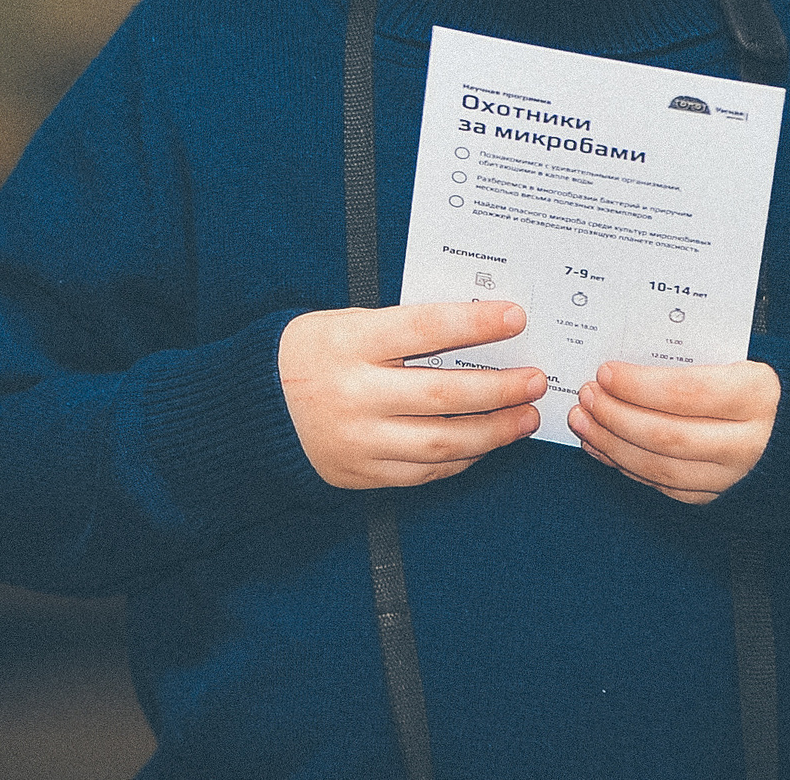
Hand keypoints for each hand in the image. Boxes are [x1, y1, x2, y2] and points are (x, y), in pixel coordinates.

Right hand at [278, 301, 544, 488]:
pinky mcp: (362, 473)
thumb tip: (474, 328)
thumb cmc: (309, 353)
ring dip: (493, 431)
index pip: (425, 329)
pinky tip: (485, 443)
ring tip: (525, 418)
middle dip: (500, 388)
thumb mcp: (343, 323)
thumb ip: (400, 329)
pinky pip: (425, 472)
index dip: (475, 323)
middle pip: (443, 394)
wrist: (254, 408)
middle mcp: (355, 393)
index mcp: (349, 343)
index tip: (516, 316)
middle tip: (536, 379)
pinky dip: (462, 458)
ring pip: (442, 442)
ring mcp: (359, 439)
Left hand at [569, 359, 780, 504]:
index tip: (605, 372)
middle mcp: (749, 442)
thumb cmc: (784, 388)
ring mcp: (737, 477)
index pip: (684, 392)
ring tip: (585, 422)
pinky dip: (630, 468)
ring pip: (661, 468)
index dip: (638, 385)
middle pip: (665, 436)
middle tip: (586, 396)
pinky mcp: (726, 498)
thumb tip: (638, 352)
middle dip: (615, 416)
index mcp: (758, 396)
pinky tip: (606, 448)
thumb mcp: (754, 359)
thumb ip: (703, 357)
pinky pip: (668, 487)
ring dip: (613, 445)